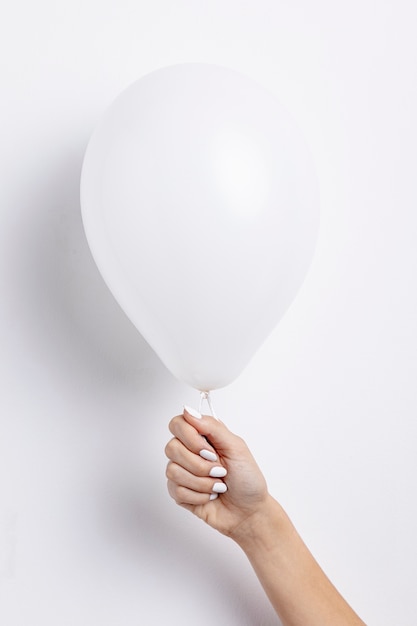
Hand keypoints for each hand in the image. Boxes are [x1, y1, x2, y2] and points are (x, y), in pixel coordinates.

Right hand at [165, 406, 269, 537]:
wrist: (249, 512)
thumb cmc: (248, 479)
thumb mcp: (236, 447)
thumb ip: (212, 427)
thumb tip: (188, 410)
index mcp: (203, 436)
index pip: (178, 424)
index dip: (190, 438)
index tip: (210, 450)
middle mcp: (190, 451)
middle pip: (172, 447)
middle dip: (199, 464)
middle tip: (219, 470)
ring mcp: (183, 472)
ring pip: (173, 470)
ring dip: (201, 482)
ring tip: (218, 485)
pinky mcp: (180, 492)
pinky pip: (175, 489)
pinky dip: (198, 495)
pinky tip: (210, 495)